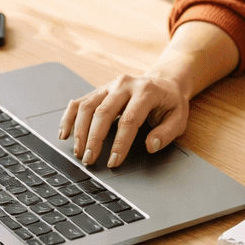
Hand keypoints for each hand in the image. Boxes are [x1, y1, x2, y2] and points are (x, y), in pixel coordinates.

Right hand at [59, 72, 188, 167]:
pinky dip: (69, 117)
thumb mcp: (179, 118)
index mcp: (146, 91)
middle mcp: (125, 85)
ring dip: (80, 130)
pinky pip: (80, 102)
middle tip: (89, 159)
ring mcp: (110, 85)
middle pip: (103, 112)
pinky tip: (64, 134)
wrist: (165, 82)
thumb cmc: (170, 103)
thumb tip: (150, 146)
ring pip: (87, 106)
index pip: (129, 119)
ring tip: (79, 152)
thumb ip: (166, 133)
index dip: (120, 143)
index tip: (114, 161)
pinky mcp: (100, 90)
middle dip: (94, 138)